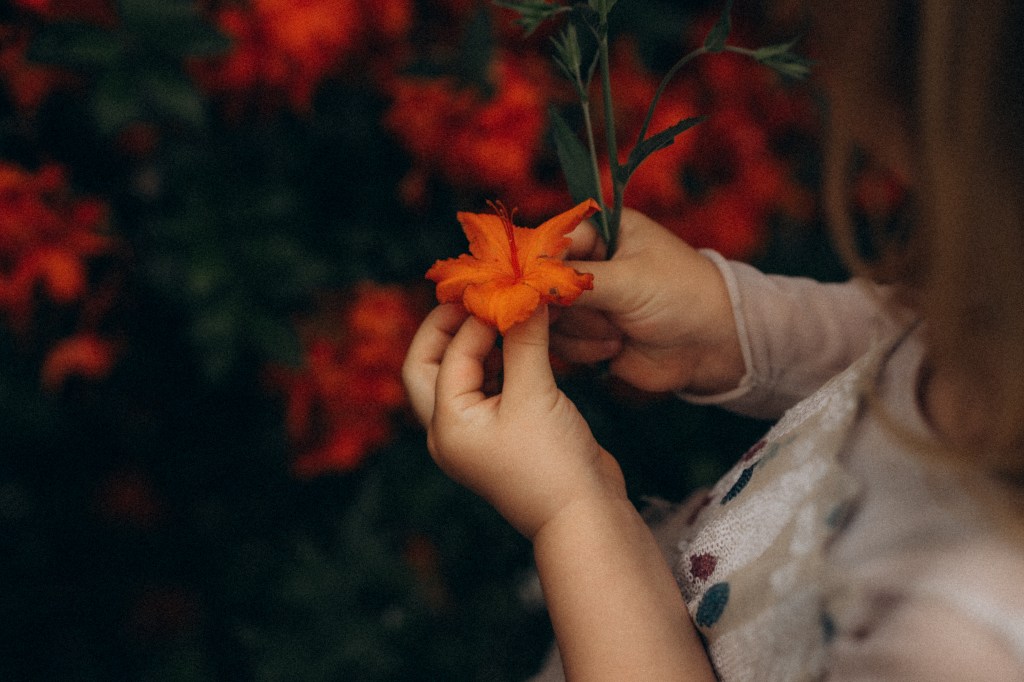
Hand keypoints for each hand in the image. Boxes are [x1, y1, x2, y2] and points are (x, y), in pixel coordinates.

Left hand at [402, 304, 624, 538]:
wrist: (586, 517)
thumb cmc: (552, 463)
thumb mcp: (534, 394)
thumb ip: (523, 340)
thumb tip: (523, 291)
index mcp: (445, 425)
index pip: (446, 355)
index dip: (472, 317)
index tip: (501, 286)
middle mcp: (451, 431)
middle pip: (431, 365)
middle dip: (452, 328)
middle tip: (480, 297)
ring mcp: (476, 435)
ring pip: (461, 375)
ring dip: (480, 342)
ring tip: (507, 313)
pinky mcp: (504, 434)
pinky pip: (491, 387)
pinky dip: (502, 360)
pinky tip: (524, 341)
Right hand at [551, 208, 744, 394]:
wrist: (711, 347)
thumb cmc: (681, 295)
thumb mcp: (629, 280)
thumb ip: (576, 280)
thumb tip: (529, 280)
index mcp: (601, 233)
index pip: (550, 241)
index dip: (537, 265)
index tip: (534, 287)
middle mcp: (588, 264)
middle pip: (542, 283)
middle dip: (567, 306)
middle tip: (598, 314)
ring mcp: (585, 302)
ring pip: (548, 318)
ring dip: (581, 331)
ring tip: (619, 332)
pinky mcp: (586, 335)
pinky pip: (560, 343)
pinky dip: (584, 350)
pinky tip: (616, 348)